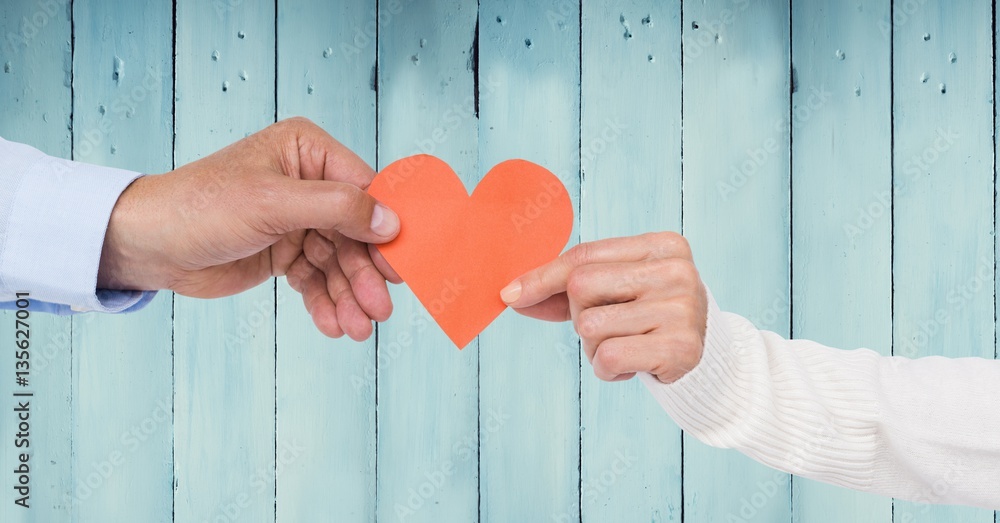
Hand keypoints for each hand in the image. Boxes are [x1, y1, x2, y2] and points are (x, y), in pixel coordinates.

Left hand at [97, 117, 402, 340]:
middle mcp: (307, 183)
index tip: (406, 264)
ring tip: (358, 328)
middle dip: (365, 274)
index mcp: (307, 152)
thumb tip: (391, 221)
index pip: (364, 189)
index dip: (386, 228)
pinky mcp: (284, 252)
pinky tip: (333, 325)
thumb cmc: (201, 208)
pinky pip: (316, 279)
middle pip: (355, 232)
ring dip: (348, 296)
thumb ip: (337, 208)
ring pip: (338, 261)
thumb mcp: (273, 203)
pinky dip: (325, 302)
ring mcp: (296, 219)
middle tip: (380, 310)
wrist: (148, 246)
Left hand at [500, 232, 707, 383]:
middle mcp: (675, 270)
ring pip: (591, 327)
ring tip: (626, 346)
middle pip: (581, 287)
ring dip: (594, 348)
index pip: (584, 256)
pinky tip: (632, 365)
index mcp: (661, 244)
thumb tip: (510, 295)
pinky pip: (609, 356)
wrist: (705, 357)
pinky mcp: (682, 347)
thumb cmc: (646, 316)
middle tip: (610, 327)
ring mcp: (682, 308)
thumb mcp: (614, 291)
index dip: (542, 277)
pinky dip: (608, 369)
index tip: (509, 295)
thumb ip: (564, 288)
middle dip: (580, 315)